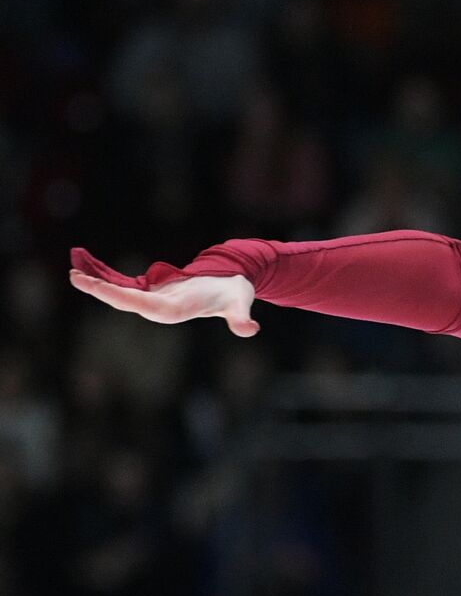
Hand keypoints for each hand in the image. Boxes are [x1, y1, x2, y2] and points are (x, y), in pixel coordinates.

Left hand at [69, 261, 258, 336]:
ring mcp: (153, 300)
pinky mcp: (152, 291)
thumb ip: (241, 317)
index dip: (114, 294)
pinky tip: (90, 265)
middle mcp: (157, 308)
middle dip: (97, 288)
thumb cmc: (236, 292)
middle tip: (74, 276)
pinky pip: (124, 283)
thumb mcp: (240, 301)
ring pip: (118, 291)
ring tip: (75, 267)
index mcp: (171, 310)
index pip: (137, 303)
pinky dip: (107, 274)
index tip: (93, 285)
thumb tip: (250, 330)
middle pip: (121, 299)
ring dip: (97, 280)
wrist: (234, 288)